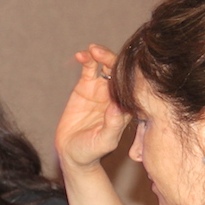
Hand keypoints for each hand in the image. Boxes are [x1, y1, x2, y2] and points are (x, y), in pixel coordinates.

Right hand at [56, 45, 128, 171]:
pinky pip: (88, 69)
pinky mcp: (85, 87)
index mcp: (127, 107)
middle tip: (100, 53)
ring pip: (104, 65)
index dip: (126, 73)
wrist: (73, 153)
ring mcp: (101, 89)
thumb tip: (118, 105)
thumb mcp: (104, 141)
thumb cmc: (92, 151)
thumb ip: (112, 125)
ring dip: (100, 55)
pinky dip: (86, 59)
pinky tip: (81, 55)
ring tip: (91, 51)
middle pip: (119, 70)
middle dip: (111, 59)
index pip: (131, 85)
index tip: (119, 67)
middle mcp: (116, 95)